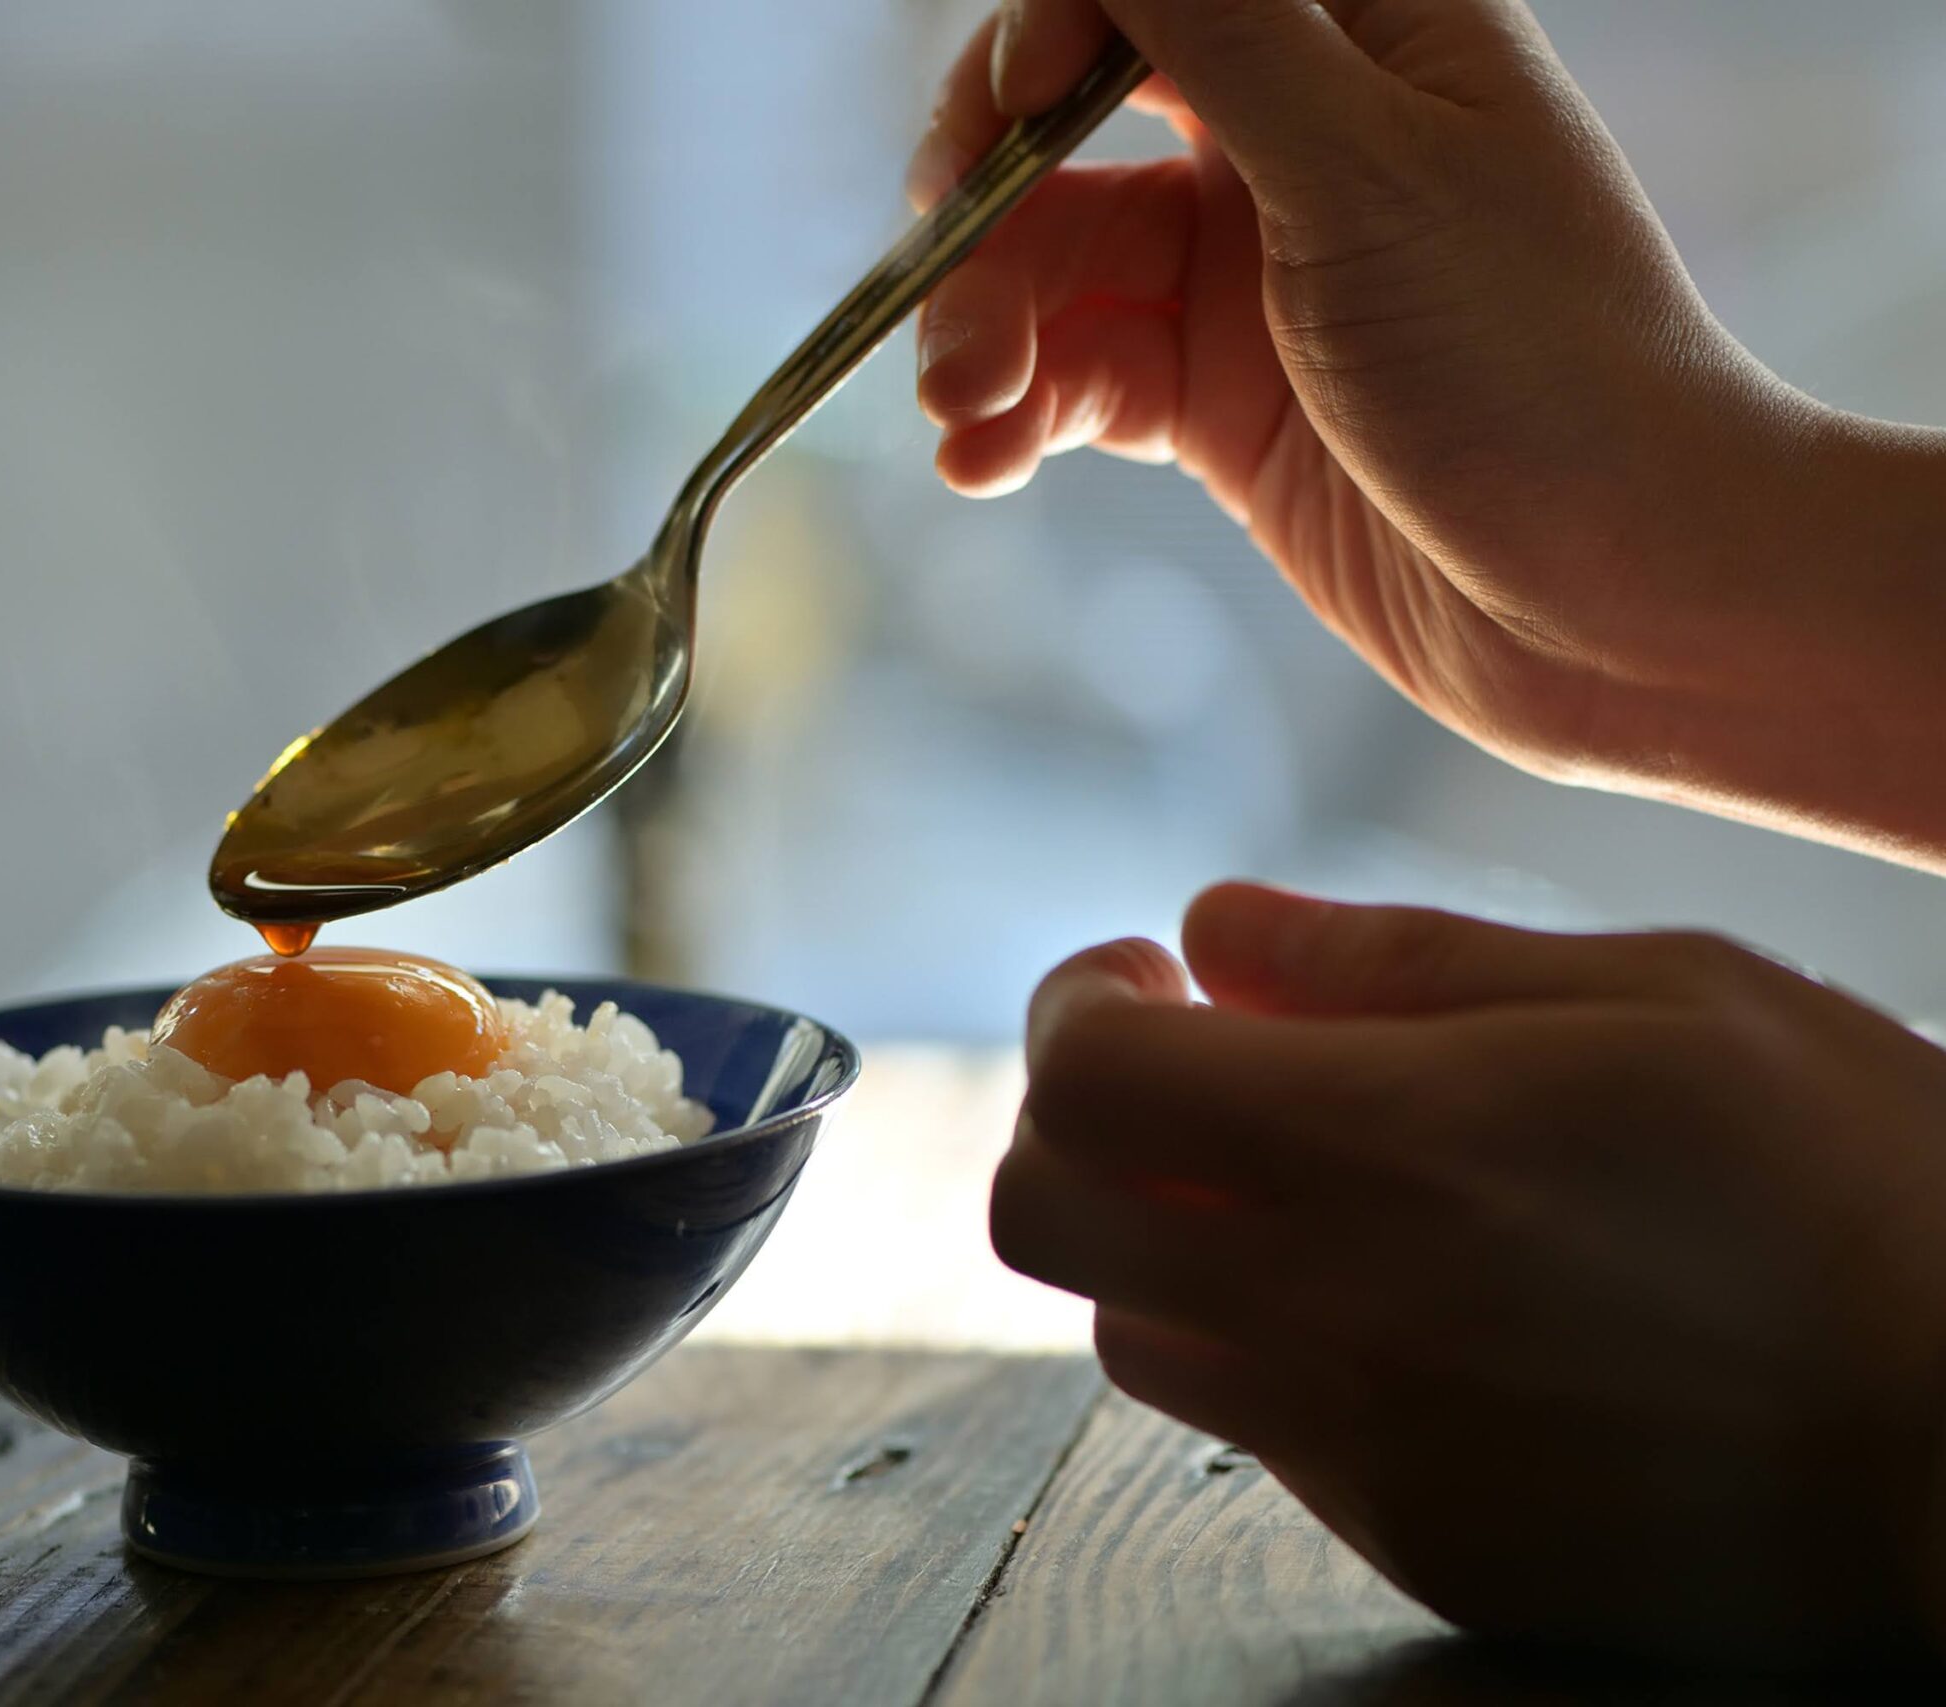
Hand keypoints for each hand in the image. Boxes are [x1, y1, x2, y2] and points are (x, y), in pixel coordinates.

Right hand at [909, 0, 1945, 866]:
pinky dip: (1011, 414)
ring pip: (1054, 266)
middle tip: (944, 297)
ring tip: (962, 408)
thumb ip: (1223, 35)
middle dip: (988, 208)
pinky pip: (1075, 380)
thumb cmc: (1536, 364)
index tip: (1013, 117)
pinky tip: (980, 461)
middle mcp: (1294, 145)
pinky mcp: (1220, 407)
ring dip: (981, 328)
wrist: (1616, 602)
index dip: (1048, 37)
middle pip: (1068, 129)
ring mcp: (1249, 283)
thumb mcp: (1366, 173)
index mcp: (1363, 42)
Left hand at [995, 883, 1945, 1657]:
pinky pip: (1254, 1429)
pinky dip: (1266, 1342)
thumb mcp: (1660, 998)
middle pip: (1041, 1216)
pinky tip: (1393, 1293)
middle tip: (1184, 1066)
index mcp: (1389, 1148)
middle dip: (1078, 1120)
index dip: (1078, 1006)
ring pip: (1129, 1333)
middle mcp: (1334, 1313)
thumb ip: (1400, 958)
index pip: (1086, 1081)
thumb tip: (1216, 926)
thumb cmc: (1860, 1185)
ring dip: (1160, 1235)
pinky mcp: (1417, 1541)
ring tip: (1295, 1180)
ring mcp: (1364, 1451)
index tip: (1143, 978)